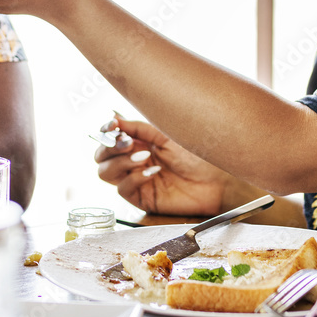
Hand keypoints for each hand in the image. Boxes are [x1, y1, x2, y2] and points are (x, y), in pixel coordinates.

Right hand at [95, 117, 232, 214]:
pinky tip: (152, 172)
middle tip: (127, 143)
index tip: (112, 126)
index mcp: (136, 143)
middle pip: (100, 157)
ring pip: (105, 173)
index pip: (108, 139)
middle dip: (109, 148)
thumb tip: (115, 118)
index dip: (105, 132)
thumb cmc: (196, 154)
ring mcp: (135, 180)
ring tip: (144, 156)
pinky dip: (134, 178)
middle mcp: (132, 161)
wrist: (216, 178)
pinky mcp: (142, 198)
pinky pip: (123, 189)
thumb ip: (138, 128)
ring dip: (121, 162)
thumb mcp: (165, 134)